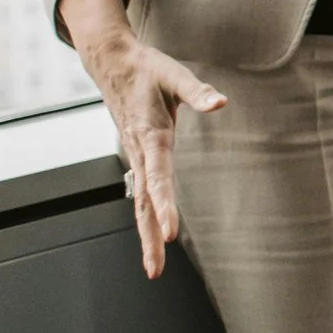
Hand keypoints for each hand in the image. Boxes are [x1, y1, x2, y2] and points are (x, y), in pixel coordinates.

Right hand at [58, 0, 225, 280]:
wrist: (112, 62)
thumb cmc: (147, 68)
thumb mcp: (174, 75)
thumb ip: (198, 91)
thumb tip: (221, 103)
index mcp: (149, 133)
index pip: (157, 175)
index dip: (163, 203)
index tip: (170, 231)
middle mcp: (139, 150)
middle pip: (142, 201)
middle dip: (149, 236)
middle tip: (155, 270)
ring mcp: (135, 155)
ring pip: (138, 201)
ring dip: (146, 234)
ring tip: (154, 268)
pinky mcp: (136, 155)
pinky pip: (139, 192)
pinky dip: (144, 216)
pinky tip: (151, 235)